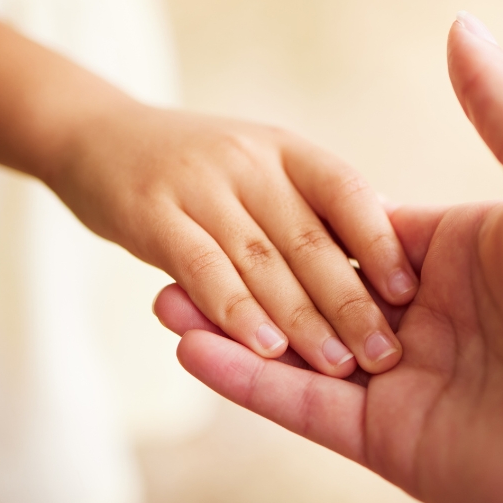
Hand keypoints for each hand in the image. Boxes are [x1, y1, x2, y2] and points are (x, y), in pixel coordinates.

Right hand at [50, 104, 417, 376]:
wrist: (91, 135)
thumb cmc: (195, 168)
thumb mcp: (262, 167)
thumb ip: (314, 208)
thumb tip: (391, 250)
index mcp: (287, 151)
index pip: (347, 191)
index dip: (380, 240)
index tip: (411, 290)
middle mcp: (249, 161)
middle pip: (310, 237)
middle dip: (352, 301)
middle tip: (387, 354)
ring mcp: (198, 185)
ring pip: (262, 261)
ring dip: (303, 319)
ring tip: (339, 366)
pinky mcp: (151, 215)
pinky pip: (201, 267)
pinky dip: (235, 310)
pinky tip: (264, 349)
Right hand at [157, 13, 502, 502]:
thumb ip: (496, 103)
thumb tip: (458, 27)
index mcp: (462, 257)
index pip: (359, 233)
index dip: (297, 222)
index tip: (232, 197)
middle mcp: (431, 323)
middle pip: (316, 295)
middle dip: (247, 278)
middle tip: (171, 258)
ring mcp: (409, 388)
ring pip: (299, 353)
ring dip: (230, 328)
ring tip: (161, 299)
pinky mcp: (396, 446)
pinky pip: (306, 409)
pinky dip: (248, 381)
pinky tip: (193, 346)